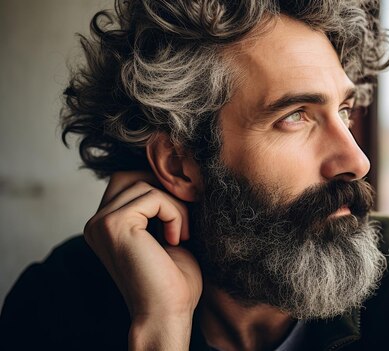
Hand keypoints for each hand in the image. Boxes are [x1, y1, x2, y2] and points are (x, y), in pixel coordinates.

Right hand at [84, 172, 201, 349]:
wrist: (167, 313)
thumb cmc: (172, 280)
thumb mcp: (167, 232)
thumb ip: (161, 204)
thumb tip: (177, 170)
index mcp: (105, 225)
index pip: (130, 180)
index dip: (161, 187)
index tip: (185, 209)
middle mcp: (96, 222)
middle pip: (132, 174)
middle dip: (165, 189)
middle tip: (186, 216)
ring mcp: (101, 222)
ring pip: (146, 183)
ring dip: (174, 205)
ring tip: (181, 234)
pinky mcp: (114, 224)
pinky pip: (153, 196)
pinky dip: (174, 214)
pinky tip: (176, 239)